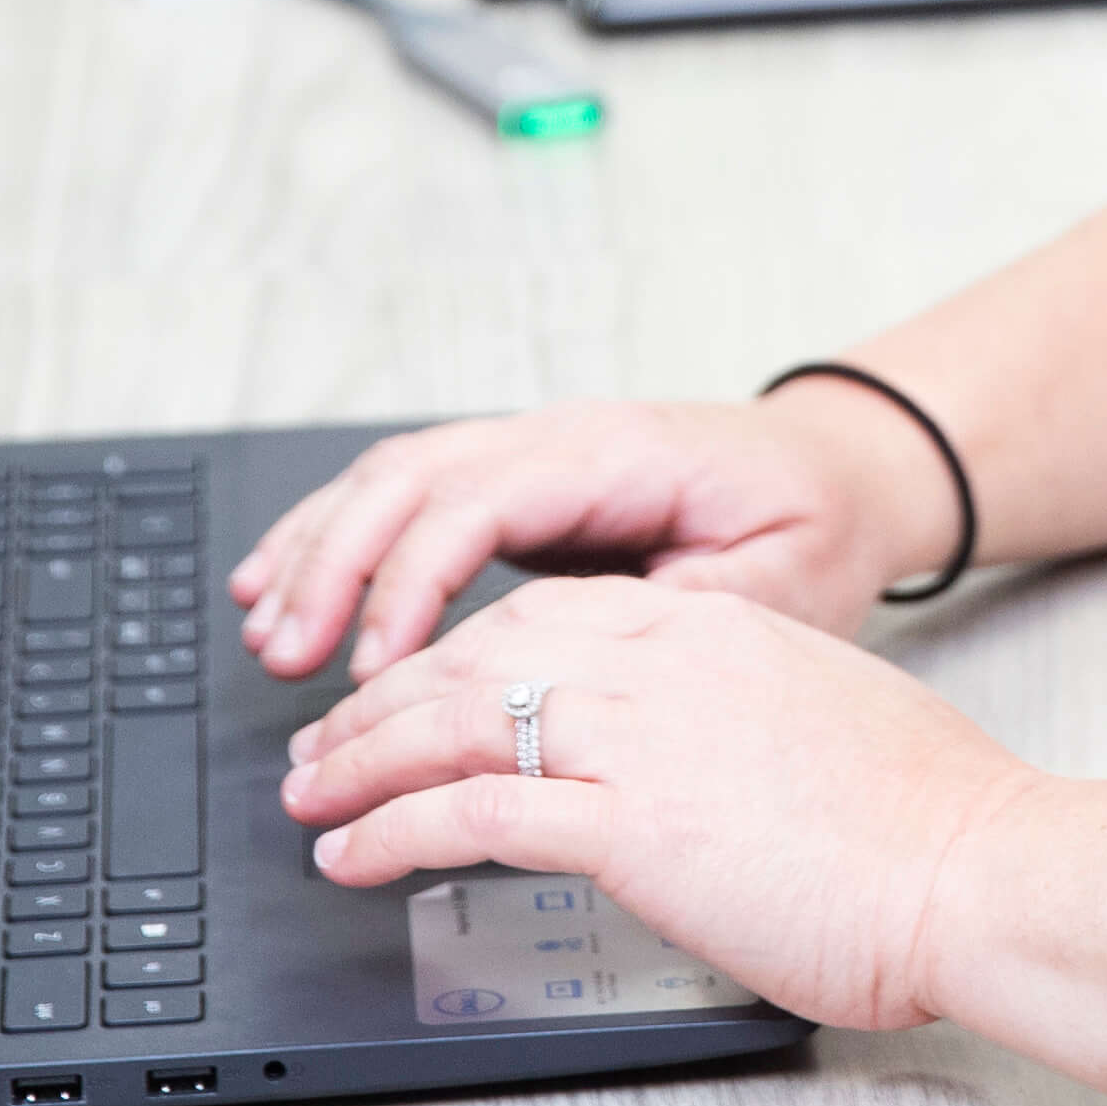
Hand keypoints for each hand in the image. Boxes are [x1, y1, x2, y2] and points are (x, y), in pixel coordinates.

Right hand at [228, 389, 953, 681]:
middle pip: (410, 478)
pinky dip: (340, 535)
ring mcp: (532, 452)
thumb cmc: (813, 527)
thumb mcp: (774, 583)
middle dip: (333, 566)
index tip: (372, 668)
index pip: (476, 505)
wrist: (843, 472)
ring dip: (319, 548)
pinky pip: (408, 493)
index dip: (410, 585)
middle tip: (284, 659)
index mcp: (616, 454)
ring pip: (392, 477)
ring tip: (263, 628)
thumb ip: (676, 613)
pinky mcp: (518, 484)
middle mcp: (559, 438)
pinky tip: (288, 582)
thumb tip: (580, 658)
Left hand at [279, 574, 1033, 1031]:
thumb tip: (695, 757)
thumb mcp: (821, 720)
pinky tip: (351, 855)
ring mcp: (643, 738)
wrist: (980, 868)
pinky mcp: (632, 824)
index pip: (541, 617)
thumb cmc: (928, 820)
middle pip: (476, 656)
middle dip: (381, 701)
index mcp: (711, 632)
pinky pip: (473, 812)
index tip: (407, 693)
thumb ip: (738, 717)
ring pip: (454, 721)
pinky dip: (392, 830)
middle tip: (322, 743)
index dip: (452, 655)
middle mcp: (664, 664)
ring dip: (360, 761)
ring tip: (309, 795)